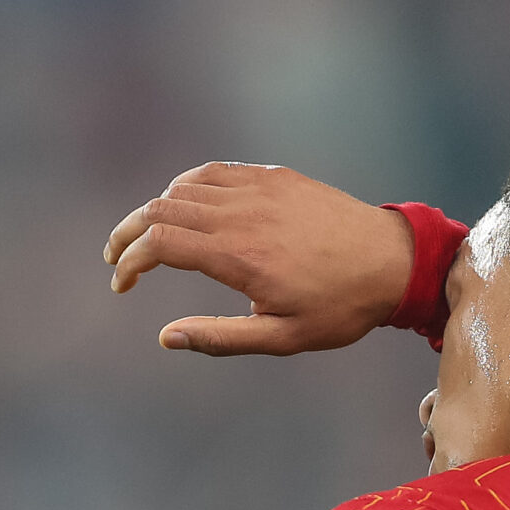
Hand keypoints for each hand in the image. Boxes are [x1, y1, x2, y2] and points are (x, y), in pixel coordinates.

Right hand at [103, 163, 415, 354]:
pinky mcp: (274, 176)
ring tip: (145, 236)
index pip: (160, 243)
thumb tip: (166, 337)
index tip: (122, 284)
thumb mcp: (282, 338)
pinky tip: (183, 205)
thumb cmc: (340, 307)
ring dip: (155, 209)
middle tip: (116, 259)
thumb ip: (219, 337)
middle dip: (127, 233)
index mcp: (240, 256)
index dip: (129, 261)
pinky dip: (186, 186)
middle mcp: (243, 214)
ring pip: (184, 186)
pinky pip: (216, 171)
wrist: (393, 261)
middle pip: (161, 208)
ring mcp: (259, 188)